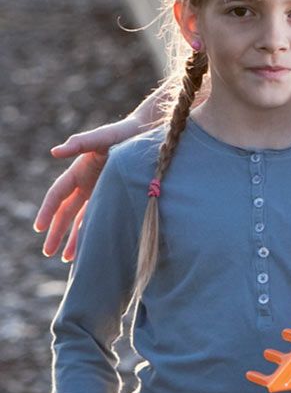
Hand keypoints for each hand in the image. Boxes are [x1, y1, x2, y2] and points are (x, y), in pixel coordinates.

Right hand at [37, 111, 155, 260]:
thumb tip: (55, 151)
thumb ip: (82, 143)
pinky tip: (93, 248)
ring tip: (65, 259)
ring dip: (73, 238)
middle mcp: (86, 183)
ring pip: (81, 219)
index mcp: (79, 170)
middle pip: (66, 212)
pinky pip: (101, 218)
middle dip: (56, 232)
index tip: (39, 228)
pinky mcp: (116, 197)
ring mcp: (100, 191)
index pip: (58, 195)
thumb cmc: (125, 133)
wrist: (150, 134)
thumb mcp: (105, 137)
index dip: (47, 211)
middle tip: (47, 252)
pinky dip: (94, 232)